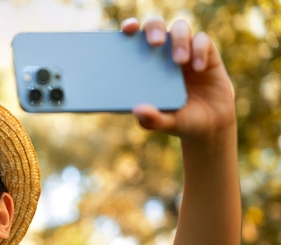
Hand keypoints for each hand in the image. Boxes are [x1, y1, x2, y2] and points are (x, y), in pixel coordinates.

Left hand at [122, 17, 235, 141]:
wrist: (211, 125)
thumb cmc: (180, 120)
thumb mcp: (166, 123)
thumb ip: (152, 119)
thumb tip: (137, 110)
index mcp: (144, 65)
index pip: (132, 40)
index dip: (129, 28)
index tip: (127, 29)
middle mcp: (163, 54)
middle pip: (155, 25)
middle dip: (153, 28)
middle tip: (154, 43)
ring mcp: (185, 51)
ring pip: (180, 28)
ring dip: (178, 40)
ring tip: (179, 61)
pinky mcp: (206, 53)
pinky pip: (202, 40)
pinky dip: (199, 50)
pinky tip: (199, 68)